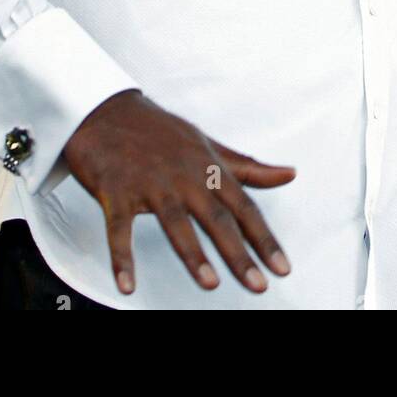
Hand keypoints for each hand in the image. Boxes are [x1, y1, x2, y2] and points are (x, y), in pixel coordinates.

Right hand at [62, 89, 295, 294]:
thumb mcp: (207, 145)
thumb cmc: (161, 132)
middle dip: (238, 254)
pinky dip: (122, 257)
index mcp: (208, 166)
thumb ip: (247, 166)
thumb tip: (289, 174)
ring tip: (211, 284)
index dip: (264, 238)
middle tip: (259, 286)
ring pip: (175, 222)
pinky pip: (119, 229)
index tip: (282, 268)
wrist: (106, 110)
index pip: (243, 206)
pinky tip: (127, 284)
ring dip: (193, 254)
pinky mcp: (115, 191)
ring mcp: (150, 183)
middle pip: (216, 218)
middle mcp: (183, 176)